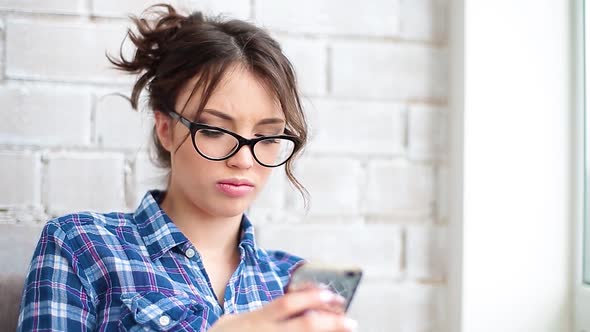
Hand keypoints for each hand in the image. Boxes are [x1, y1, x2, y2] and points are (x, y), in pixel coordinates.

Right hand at [209, 288, 357, 331]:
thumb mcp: (236, 320)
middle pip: (303, 326)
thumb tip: (291, 299)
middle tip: (350, 320)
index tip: (331, 295)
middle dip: (330, 322)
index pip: (287, 303)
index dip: (312, 297)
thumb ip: (263, 312)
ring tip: (345, 331)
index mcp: (256, 319)